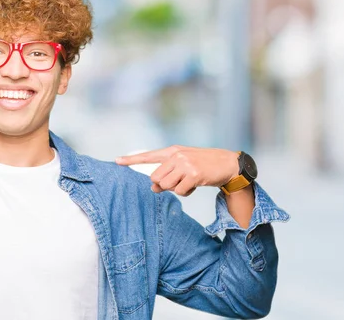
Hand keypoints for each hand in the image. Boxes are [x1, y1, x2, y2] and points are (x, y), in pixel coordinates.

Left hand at [116, 146, 238, 195]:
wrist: (227, 164)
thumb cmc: (203, 166)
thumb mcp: (183, 167)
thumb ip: (166, 175)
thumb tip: (153, 188)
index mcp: (172, 151)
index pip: (148, 156)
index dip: (131, 160)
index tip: (116, 160)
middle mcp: (176, 155)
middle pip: (156, 178)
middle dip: (165, 185)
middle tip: (179, 181)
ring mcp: (185, 164)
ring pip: (166, 186)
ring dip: (177, 189)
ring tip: (189, 182)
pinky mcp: (194, 174)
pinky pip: (180, 191)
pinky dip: (187, 192)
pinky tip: (196, 185)